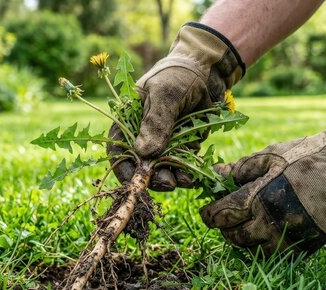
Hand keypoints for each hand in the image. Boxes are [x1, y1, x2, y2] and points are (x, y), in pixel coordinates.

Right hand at [107, 22, 243, 190]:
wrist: (207, 70)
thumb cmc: (178, 76)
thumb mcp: (165, 94)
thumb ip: (156, 123)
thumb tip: (144, 153)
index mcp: (128, 121)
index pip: (118, 151)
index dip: (125, 170)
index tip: (137, 182)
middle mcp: (142, 136)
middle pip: (142, 166)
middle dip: (154, 178)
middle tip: (169, 183)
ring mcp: (162, 143)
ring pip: (163, 169)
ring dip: (173, 178)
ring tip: (186, 180)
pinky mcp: (181, 146)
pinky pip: (182, 164)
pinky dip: (187, 171)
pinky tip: (194, 172)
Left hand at [200, 111, 325, 256]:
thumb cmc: (307, 156)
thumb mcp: (270, 156)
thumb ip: (240, 169)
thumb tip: (214, 173)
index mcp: (258, 197)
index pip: (221, 215)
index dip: (209, 215)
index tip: (207, 212)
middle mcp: (271, 222)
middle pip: (234, 237)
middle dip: (224, 229)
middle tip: (224, 220)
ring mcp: (289, 237)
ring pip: (254, 251)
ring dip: (244, 241)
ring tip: (244, 227)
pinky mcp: (305, 246)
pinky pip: (278, 255)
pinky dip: (266, 248)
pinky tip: (265, 234)